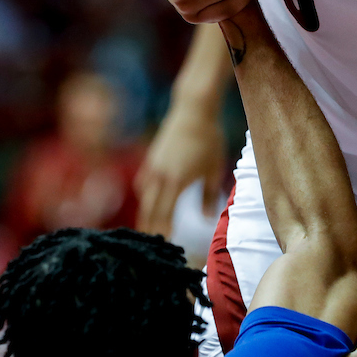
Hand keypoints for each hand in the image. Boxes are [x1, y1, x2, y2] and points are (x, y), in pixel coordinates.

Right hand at [135, 104, 226, 237]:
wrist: (193, 110)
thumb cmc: (209, 140)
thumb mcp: (214, 169)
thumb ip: (208, 196)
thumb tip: (205, 218)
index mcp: (177, 181)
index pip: (166, 214)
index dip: (164, 231)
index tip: (165, 246)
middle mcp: (160, 176)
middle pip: (150, 209)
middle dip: (149, 228)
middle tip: (150, 245)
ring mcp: (153, 166)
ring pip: (144, 196)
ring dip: (145, 213)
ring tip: (147, 229)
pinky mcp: (151, 158)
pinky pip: (143, 182)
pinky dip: (144, 195)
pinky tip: (148, 202)